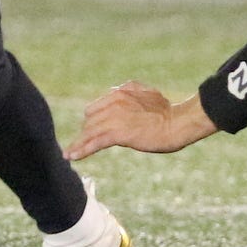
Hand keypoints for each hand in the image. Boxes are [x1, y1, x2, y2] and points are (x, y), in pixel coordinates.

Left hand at [65, 81, 217, 159]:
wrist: (177, 123)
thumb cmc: (167, 111)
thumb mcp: (148, 93)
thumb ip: (131, 91)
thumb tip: (118, 90)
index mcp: (121, 91)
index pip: (96, 107)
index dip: (94, 120)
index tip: (91, 131)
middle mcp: (114, 101)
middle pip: (90, 119)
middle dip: (88, 132)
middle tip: (87, 144)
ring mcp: (115, 117)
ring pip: (89, 131)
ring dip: (79, 143)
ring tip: (69, 153)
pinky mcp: (117, 133)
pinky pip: (93, 142)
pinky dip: (81, 149)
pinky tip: (71, 156)